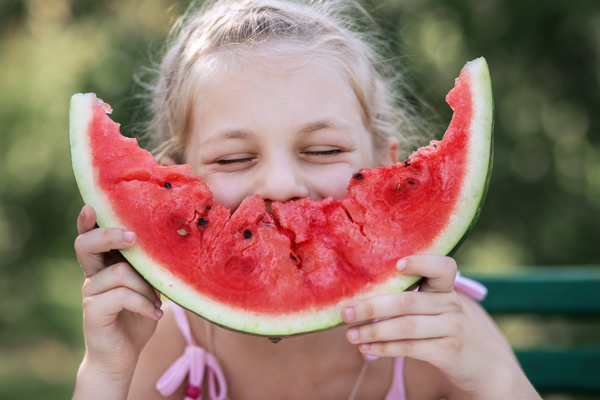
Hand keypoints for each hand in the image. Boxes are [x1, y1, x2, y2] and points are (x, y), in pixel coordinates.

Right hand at [74, 204, 161, 380]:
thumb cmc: (137, 317)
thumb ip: (149, 269)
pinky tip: (154, 314)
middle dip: (110, 234)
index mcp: (105, 265)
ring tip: (156, 302)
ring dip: (144, 286)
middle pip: (87, 244)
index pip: (91, 237)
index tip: (92, 205)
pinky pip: (122, 296)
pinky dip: (143, 304)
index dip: (88, 221)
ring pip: (118, 272)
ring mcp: (90, 293)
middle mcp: (93, 275)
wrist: (122, 357)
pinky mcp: (93, 311)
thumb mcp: (148, 289)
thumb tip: (173, 245)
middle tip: (132, 237)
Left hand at [342, 255, 537, 398]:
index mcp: (445, 288)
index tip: (397, 265)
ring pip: (404, 327)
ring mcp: (451, 328)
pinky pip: (409, 348)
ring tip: (350, 334)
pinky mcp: (448, 351)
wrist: (485, 365)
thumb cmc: (448, 330)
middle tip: (345, 311)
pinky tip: (367, 348)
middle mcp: (450, 304)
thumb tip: (361, 298)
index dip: (421, 263)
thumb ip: (412, 299)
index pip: (442, 267)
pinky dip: (384, 348)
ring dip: (373, 331)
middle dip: (371, 306)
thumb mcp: (439, 309)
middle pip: (406, 301)